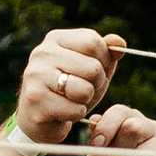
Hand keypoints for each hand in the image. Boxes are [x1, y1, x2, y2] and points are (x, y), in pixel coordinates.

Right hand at [14, 27, 126, 152]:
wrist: (40, 117)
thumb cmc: (70, 90)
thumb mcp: (91, 70)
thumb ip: (107, 54)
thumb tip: (119, 41)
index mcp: (56, 38)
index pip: (93, 42)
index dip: (103, 61)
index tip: (92, 72)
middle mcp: (43, 52)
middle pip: (93, 68)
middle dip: (96, 84)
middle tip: (82, 90)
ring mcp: (36, 74)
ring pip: (84, 89)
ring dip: (86, 100)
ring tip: (72, 99)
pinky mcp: (36, 98)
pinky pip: (75, 109)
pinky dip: (76, 114)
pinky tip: (63, 111)